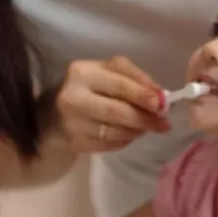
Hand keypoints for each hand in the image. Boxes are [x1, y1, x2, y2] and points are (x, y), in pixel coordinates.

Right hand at [54, 56, 168, 152]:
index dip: (143, 95)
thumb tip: (162, 97)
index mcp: (84, 72)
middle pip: (117, 111)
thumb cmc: (90, 88)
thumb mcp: (109, 72)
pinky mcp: (74, 143)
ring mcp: (71, 123)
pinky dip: (124, 140)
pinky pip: (108, 144)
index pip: (119, 85)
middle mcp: (73, 97)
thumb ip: (136, 79)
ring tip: (147, 128)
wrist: (54, 113)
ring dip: (137, 130)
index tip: (163, 104)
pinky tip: (130, 135)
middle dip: (145, 118)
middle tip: (163, 123)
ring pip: (114, 131)